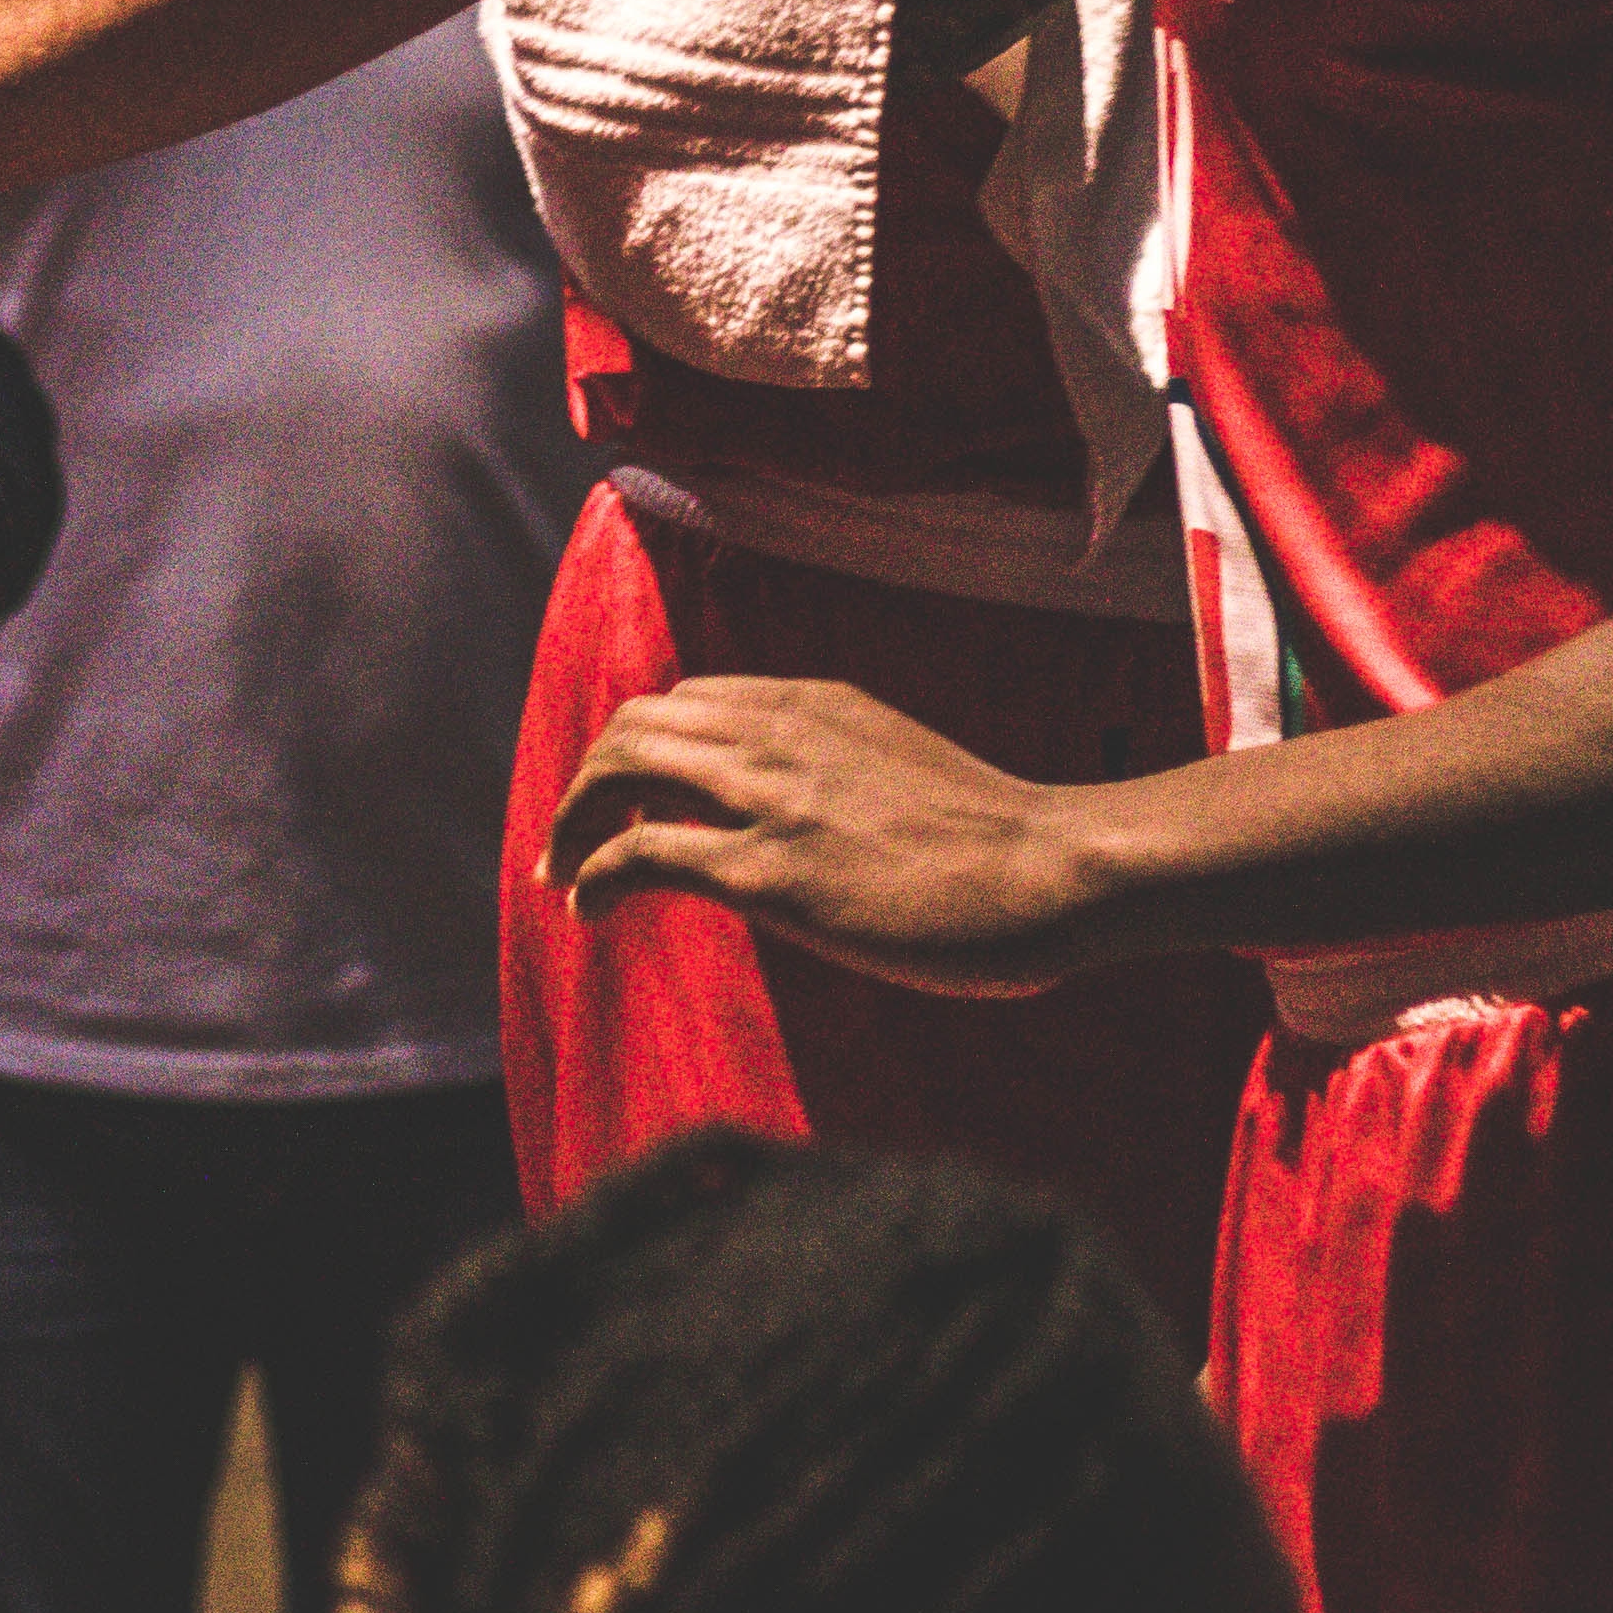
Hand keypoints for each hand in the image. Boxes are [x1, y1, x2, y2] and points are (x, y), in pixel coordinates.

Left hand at [546, 675, 1113, 994]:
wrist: (1051, 870)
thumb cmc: (996, 838)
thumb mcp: (898, 761)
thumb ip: (835, 764)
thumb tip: (797, 808)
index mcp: (812, 703)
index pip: (685, 702)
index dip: (636, 752)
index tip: (621, 804)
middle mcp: (778, 732)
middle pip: (634, 726)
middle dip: (586, 784)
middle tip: (568, 846)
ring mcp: (771, 798)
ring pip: (620, 771)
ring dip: (572, 824)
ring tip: (562, 877)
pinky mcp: (770, 872)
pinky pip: (642, 855)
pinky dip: (593, 877)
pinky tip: (587, 911)